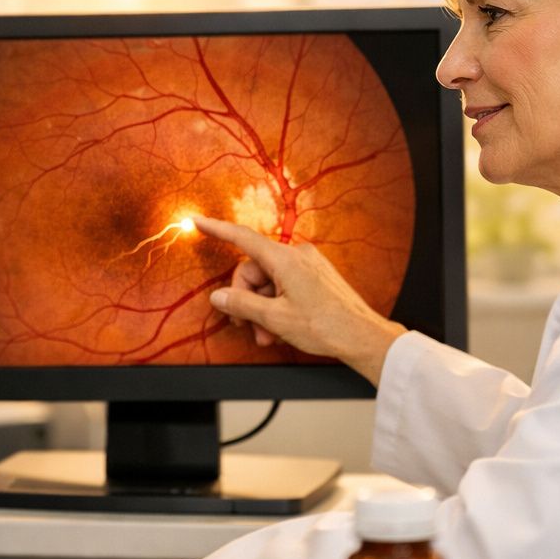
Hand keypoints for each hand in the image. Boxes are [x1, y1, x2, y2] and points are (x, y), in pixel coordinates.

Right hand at [193, 216, 405, 384]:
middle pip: (253, 270)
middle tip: (247, 325)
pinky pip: (284, 285)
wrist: (361, 336)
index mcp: (285, 259)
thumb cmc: (326, 326)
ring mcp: (308, 265)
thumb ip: (242, 304)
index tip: (198, 221)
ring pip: (269, 282)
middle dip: (246, 299)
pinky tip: (279, 328)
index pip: (242, 238)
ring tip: (267, 334)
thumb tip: (220, 297)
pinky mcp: (315, 277)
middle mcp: (297, 256)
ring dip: (262, 309)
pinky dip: (276, 305)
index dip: (217, 229)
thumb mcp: (275, 318)